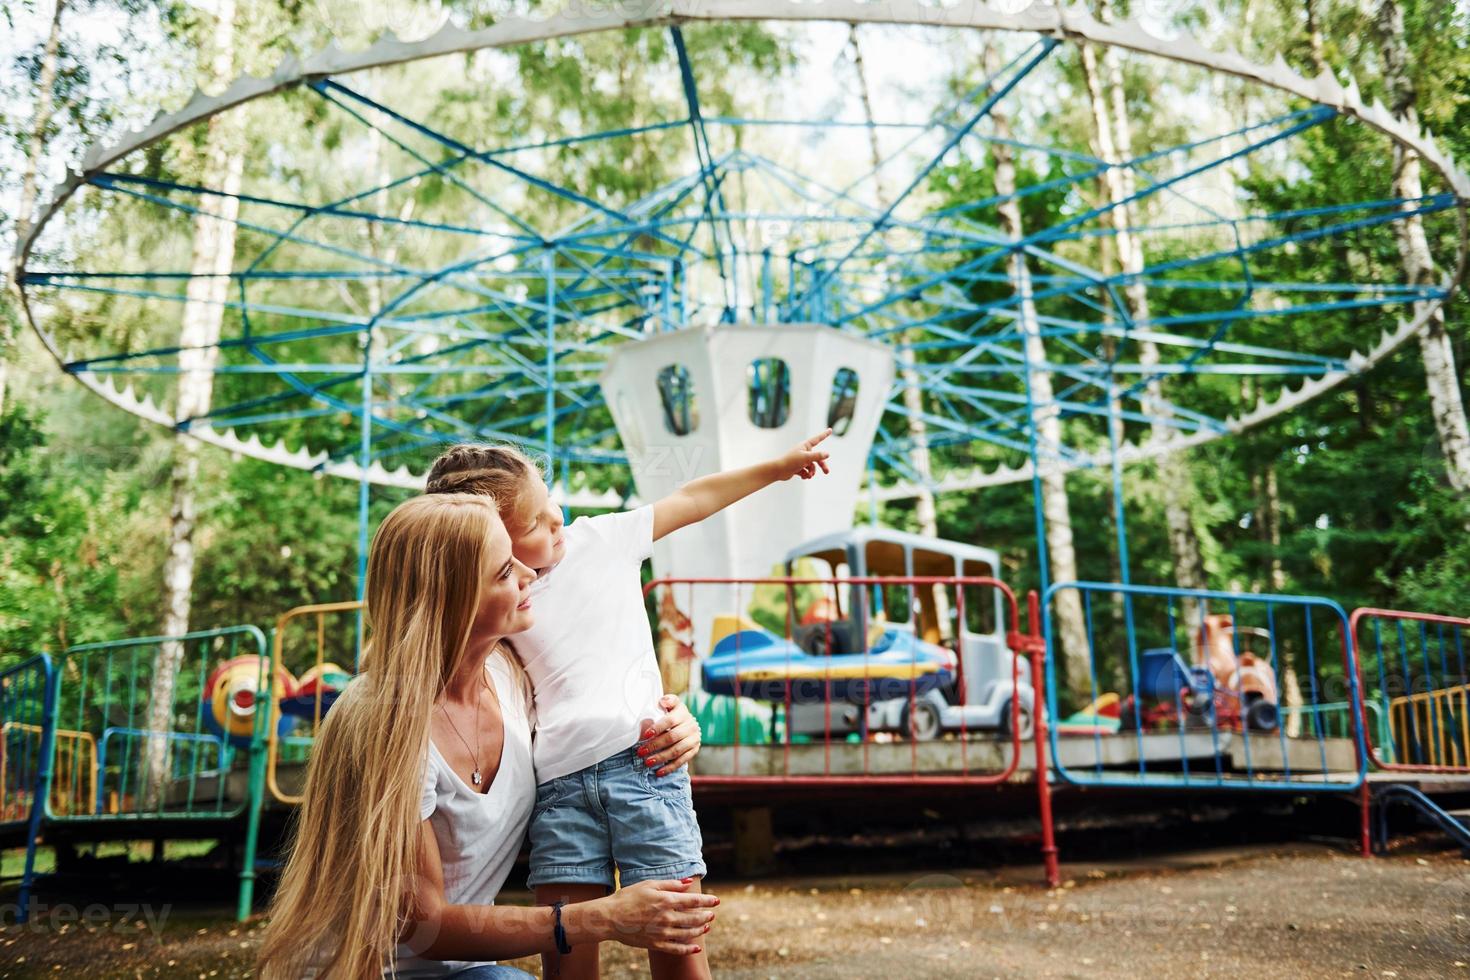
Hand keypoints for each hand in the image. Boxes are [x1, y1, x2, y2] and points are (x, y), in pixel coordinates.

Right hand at [586, 878, 717, 954]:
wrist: (609, 918)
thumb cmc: (628, 897)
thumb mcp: (649, 884)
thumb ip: (670, 884)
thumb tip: (688, 882)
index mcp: (666, 900)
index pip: (693, 901)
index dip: (707, 901)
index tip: (716, 901)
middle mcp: (667, 917)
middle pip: (694, 918)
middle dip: (706, 916)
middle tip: (712, 914)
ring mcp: (662, 932)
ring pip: (688, 933)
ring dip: (700, 930)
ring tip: (707, 927)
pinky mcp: (656, 944)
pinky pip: (677, 949)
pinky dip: (688, 949)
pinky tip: (696, 947)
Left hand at [639, 695, 701, 776]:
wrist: (686, 723)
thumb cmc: (672, 713)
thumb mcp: (670, 704)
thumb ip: (667, 701)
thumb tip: (662, 701)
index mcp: (683, 713)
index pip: (670, 721)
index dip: (657, 728)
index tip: (645, 735)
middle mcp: (691, 725)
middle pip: (672, 737)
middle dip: (655, 745)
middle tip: (640, 752)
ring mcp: (694, 739)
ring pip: (677, 750)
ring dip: (661, 758)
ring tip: (647, 762)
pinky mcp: (694, 750)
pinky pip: (682, 761)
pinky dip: (670, 767)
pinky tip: (658, 772)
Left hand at [771, 428, 831, 481]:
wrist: (778, 471)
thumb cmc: (791, 461)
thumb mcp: (806, 458)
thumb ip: (818, 456)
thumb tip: (828, 454)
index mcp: (805, 446)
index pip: (817, 439)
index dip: (824, 435)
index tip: (830, 430)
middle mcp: (804, 452)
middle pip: (817, 458)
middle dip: (822, 465)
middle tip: (827, 472)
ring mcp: (801, 460)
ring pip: (812, 466)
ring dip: (812, 472)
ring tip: (809, 475)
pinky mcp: (798, 467)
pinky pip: (806, 471)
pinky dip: (806, 475)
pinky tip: (803, 477)